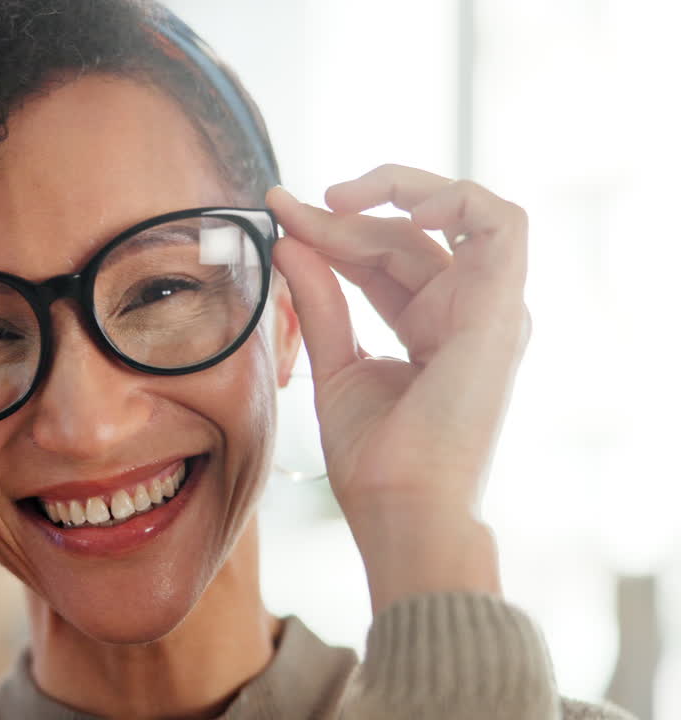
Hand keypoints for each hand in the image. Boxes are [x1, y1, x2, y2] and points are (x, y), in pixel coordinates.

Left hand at [266, 165, 530, 612]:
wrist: (400, 507)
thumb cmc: (374, 458)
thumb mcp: (335, 364)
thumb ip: (320, 302)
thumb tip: (288, 241)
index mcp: (432, 328)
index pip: (381, 258)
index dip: (327, 230)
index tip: (275, 214)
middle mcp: (467, 313)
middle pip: (402, 238)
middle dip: (337, 221)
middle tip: (286, 215)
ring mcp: (489, 310)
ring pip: (449, 218)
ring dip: (395, 193)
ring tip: (335, 201)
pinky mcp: (500, 310)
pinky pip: (502, 223)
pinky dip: (456, 198)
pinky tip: (400, 205)